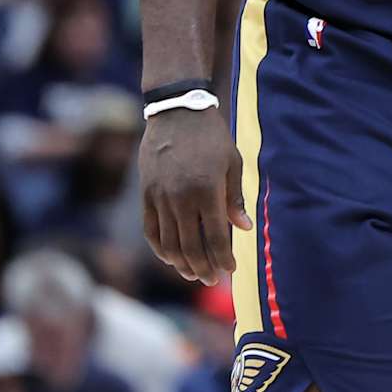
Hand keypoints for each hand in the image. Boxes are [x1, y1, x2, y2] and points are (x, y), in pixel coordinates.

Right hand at [140, 107, 251, 283]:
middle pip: (192, 246)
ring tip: (193, 274)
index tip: (231, 270)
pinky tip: (170, 258)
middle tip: (212, 280)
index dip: (224, 258)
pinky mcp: (146, 194)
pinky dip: (159, 248)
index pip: (217, 237)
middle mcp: (182, 197)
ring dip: (182, 264)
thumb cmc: (211, 137)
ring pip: (169, 243)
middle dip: (204, 268)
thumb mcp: (232, 163)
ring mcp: (160, 197)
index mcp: (207, 190)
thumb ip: (235, 198)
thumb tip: (245, 229)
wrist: (177, 112)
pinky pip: (150, 230)